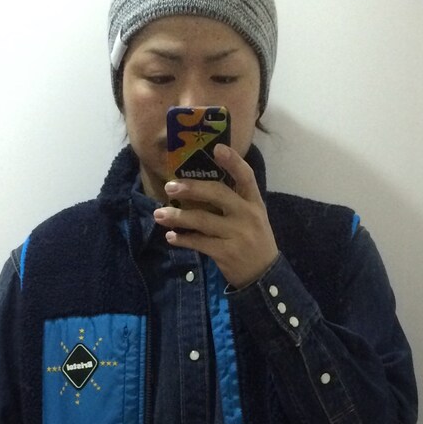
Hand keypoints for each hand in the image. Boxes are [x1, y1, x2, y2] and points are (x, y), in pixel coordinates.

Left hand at [153, 143, 278, 289]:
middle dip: (191, 189)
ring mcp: (237, 235)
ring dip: (177, 217)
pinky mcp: (226, 253)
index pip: (246, 176)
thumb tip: (199, 186)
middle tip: (170, 187)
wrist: (263, 275)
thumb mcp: (253, 217)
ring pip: (202, 220)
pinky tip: (171, 236)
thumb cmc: (253, 240)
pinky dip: (183, 239)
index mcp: (255, 203)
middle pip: (217, 194)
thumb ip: (234, 201)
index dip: (233, 161)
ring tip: (159, 215)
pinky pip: (199, 242)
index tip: (217, 148)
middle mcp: (247, 215)